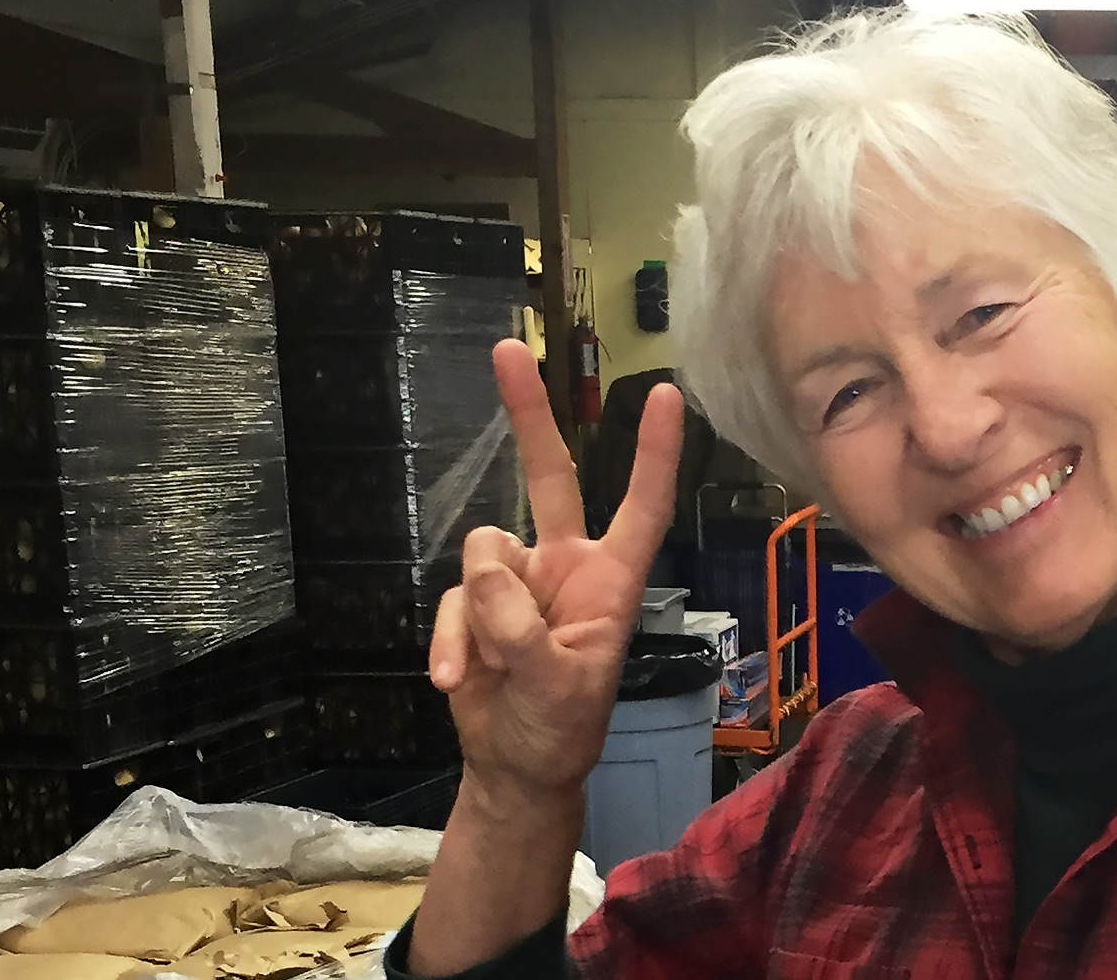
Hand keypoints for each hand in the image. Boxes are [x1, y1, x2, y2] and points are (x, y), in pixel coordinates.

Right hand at [430, 339, 683, 801]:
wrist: (516, 766)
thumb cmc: (561, 729)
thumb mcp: (556, 687)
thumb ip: (522, 631)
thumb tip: (487, 566)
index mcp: (611, 580)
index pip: (642, 505)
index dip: (653, 453)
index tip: (664, 393)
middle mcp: (566, 565)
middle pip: (550, 477)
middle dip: (527, 415)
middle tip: (508, 348)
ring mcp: (518, 580)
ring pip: (481, 553)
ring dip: (477, 617)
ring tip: (488, 673)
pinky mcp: (477, 602)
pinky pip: (453, 599)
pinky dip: (451, 640)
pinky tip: (458, 682)